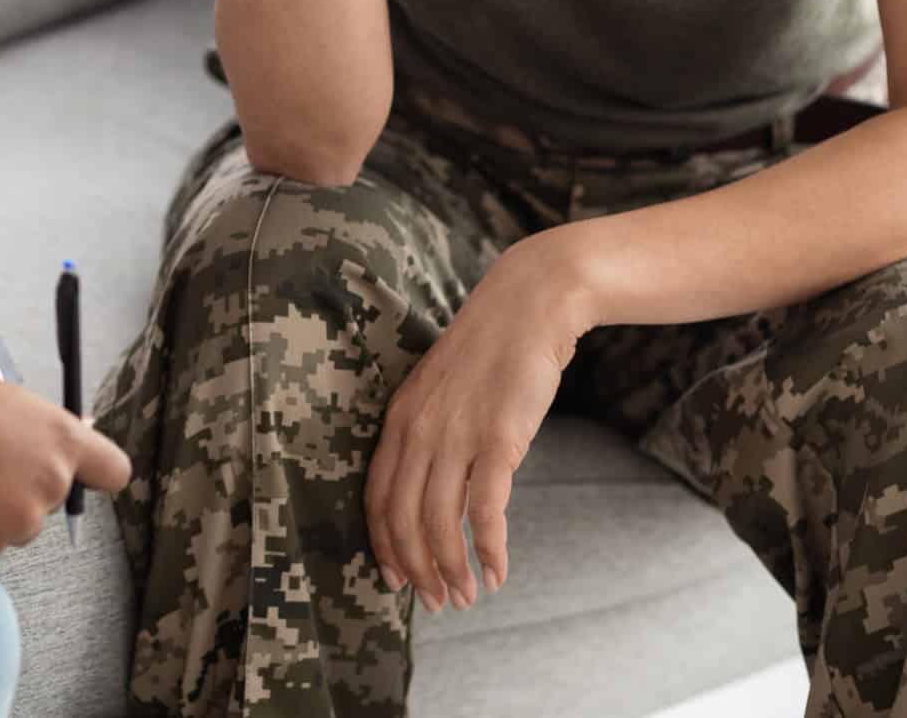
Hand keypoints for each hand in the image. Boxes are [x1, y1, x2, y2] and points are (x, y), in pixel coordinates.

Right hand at [0, 364, 130, 559]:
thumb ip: (35, 421)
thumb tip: (73, 432)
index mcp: (59, 438)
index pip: (114, 471)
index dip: (93, 472)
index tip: (75, 469)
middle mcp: (49, 484)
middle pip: (55, 496)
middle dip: (25, 484)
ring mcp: (16, 522)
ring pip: (16, 521)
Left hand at [365, 237, 591, 612]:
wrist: (529, 304)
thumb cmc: (490, 349)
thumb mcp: (441, 389)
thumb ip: (430, 432)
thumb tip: (432, 482)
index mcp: (399, 419)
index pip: (377, 497)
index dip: (383, 545)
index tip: (396, 580)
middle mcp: (418, 430)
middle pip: (404, 519)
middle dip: (418, 570)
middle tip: (437, 603)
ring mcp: (456, 435)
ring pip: (441, 522)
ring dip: (453, 568)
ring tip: (468, 596)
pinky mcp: (499, 439)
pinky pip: (486, 510)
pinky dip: (489, 549)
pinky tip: (497, 572)